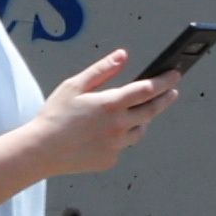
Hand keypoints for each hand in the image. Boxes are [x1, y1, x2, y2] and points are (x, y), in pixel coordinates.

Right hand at [20, 43, 180, 179]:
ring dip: (142, 119)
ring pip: (140, 130)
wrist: (40, 151)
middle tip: (172, 92)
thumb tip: (123, 55)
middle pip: (152, 110)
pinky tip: (107, 133)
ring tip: (137, 112)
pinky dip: (120, 137)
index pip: (147, 89)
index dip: (164, 81)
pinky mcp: (110, 160)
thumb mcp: (74, 86)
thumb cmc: (55, 115)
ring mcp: (116, 145)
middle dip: (165, 99)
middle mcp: (118, 126)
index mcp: (110, 104)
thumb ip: (102, 70)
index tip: (175, 74)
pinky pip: (122, 146)